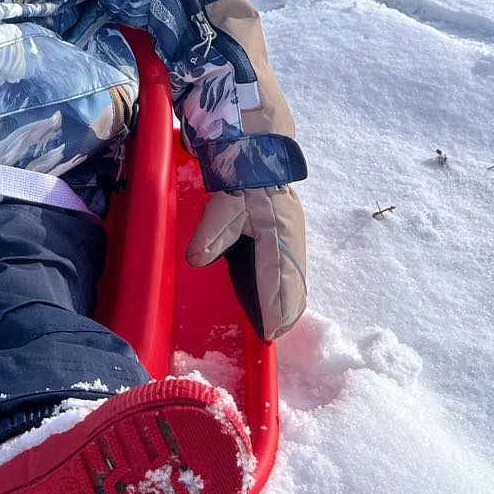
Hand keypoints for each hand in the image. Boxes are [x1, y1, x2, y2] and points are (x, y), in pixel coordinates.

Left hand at [186, 186, 306, 340]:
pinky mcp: (292, 235)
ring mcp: (295, 239)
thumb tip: (195, 262)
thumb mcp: (222, 207)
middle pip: (295, 287)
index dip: (275, 309)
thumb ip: (209, 236)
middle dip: (286, 313)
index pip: (278, 282)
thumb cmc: (241, 185)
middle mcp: (291, 243)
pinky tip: (282, 297)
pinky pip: (295, 270)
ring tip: (278, 324)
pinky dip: (290, 288)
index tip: (269, 331)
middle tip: (273, 334)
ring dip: (290, 302)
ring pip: (298, 280)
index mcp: (277, 238)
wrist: (258, 160)